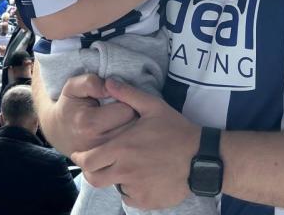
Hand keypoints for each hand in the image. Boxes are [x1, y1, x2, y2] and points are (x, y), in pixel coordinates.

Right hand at [31, 66, 138, 154]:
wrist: (58, 132)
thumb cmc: (69, 105)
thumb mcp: (73, 86)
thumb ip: (90, 82)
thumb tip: (108, 86)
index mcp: (89, 123)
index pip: (127, 110)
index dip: (128, 101)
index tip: (120, 98)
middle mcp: (96, 144)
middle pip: (133, 127)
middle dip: (134, 116)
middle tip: (123, 110)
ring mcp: (101, 158)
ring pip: (133, 141)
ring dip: (133, 130)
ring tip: (121, 121)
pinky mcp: (105, 165)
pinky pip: (127, 153)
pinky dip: (128, 143)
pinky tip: (121, 135)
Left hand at [72, 78, 200, 209]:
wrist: (201, 158)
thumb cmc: (176, 130)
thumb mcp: (153, 107)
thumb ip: (128, 94)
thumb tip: (108, 82)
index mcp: (121, 148)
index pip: (87, 160)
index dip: (82, 157)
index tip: (84, 153)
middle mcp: (124, 170)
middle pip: (93, 178)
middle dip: (92, 171)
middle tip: (100, 164)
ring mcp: (135, 188)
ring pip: (113, 187)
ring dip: (115, 179)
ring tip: (127, 168)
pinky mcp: (146, 201)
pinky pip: (130, 198)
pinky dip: (132, 190)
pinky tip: (143, 178)